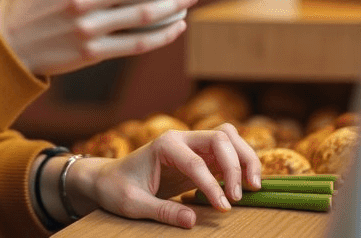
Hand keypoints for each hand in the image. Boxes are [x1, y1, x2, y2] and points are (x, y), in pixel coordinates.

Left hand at [68, 125, 263, 227]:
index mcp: (164, 145)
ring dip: (245, 158)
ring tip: (254, 186)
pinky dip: (241, 163)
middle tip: (239, 196)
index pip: (196, 162)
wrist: (107, 178)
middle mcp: (181, 139)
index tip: (223, 208)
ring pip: (229, 138)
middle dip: (235, 165)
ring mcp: (192, 145)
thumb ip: (162, 211)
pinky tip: (247, 184)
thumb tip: (192, 221)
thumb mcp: (133, 204)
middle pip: (221, 138)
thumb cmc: (116, 189)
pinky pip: (228, 151)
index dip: (212, 185)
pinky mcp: (199, 156)